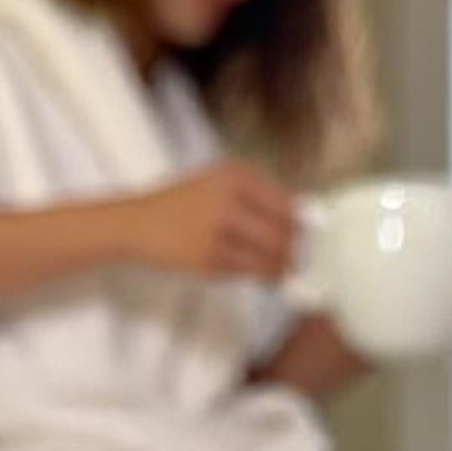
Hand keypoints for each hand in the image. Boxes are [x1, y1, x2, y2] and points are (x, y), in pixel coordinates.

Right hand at [126, 161, 296, 280]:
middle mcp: (229, 197)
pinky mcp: (208, 257)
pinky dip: (260, 276)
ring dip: (282, 268)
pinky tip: (259, 274)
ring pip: (270, 256)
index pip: (289, 205)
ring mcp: (218, 228)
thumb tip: (305, 223)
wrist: (136, 222)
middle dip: (298, 252)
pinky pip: (248, 271)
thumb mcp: (221, 186)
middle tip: (303, 263)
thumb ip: (260, 200)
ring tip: (283, 272)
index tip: (315, 242)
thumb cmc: (185, 206)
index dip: (306, 228)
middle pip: (284, 233)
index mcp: (237, 174)